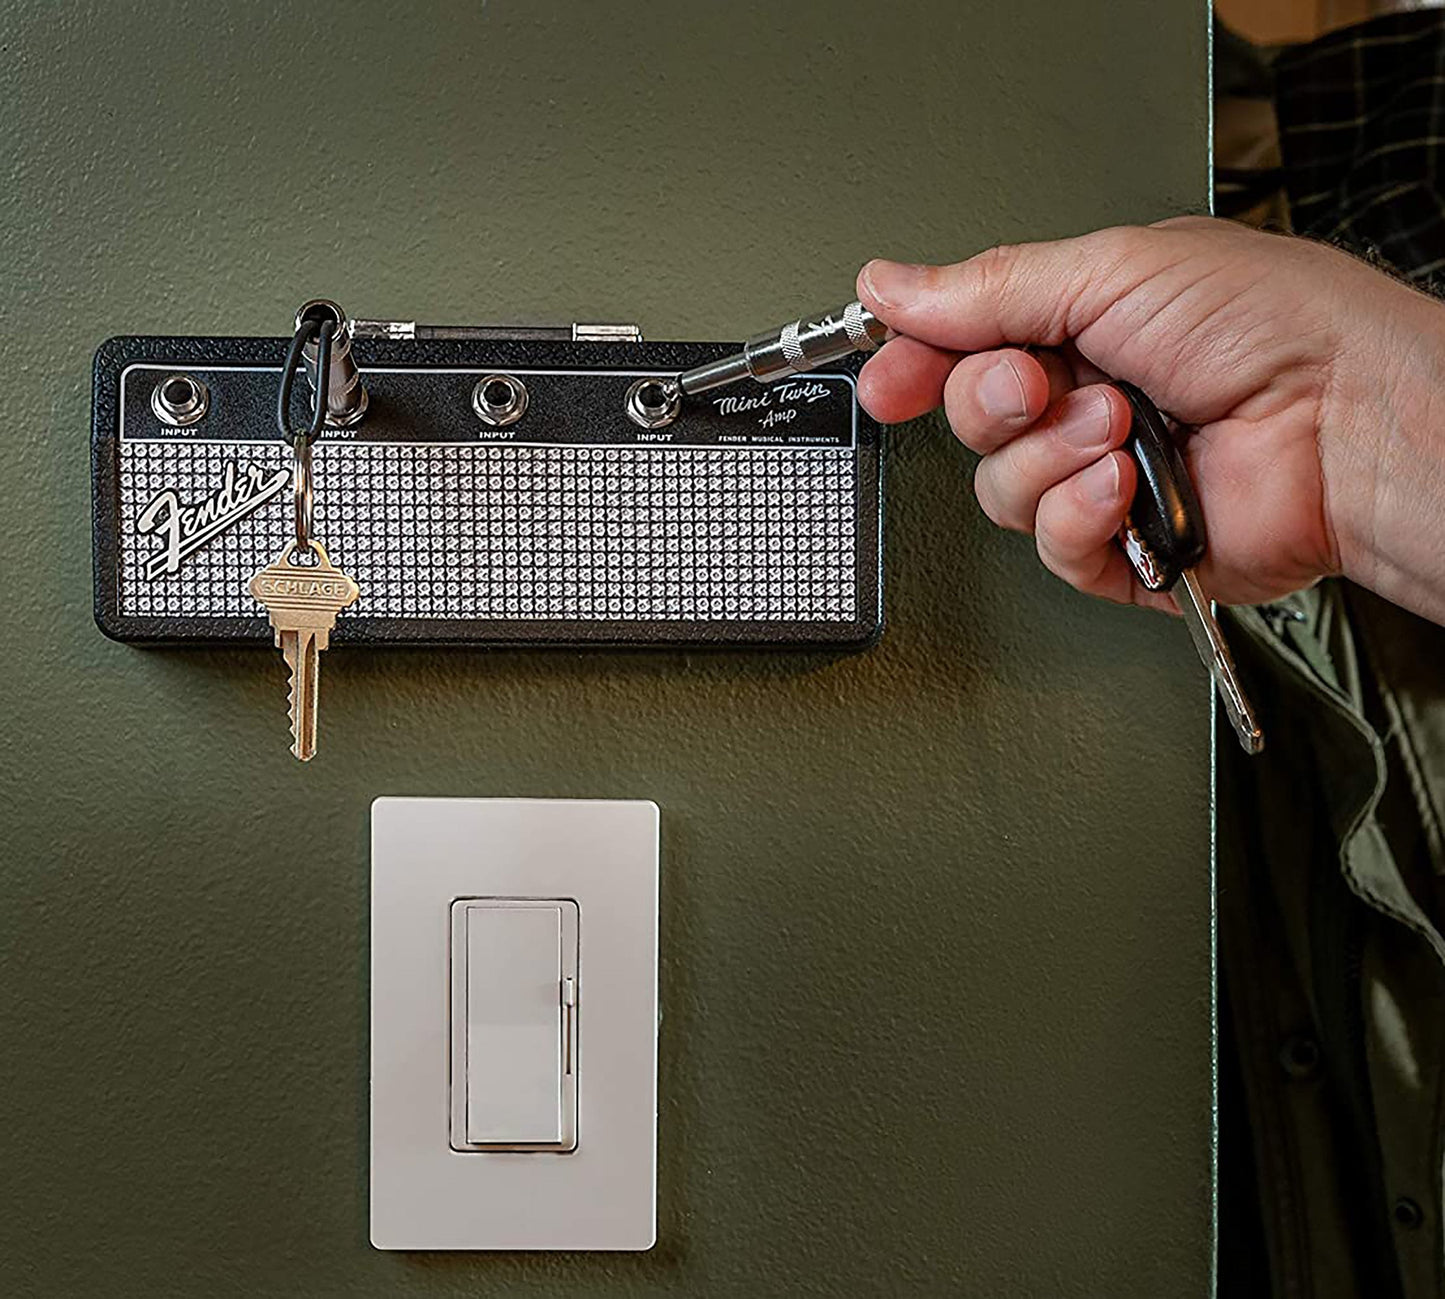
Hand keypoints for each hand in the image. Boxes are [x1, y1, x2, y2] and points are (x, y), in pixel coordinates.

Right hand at [856, 216, 1444, 624]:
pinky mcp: (1120, 548)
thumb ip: (989, 288)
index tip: (888, 374)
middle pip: (972, 418)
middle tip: (1041, 383)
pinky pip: (1049, 546)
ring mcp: (1101, 477)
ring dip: (1050, 456)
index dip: (915, 362)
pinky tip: (1123, 486)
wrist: (1346, 421)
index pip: (964, 347)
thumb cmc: (1272, 326)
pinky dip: (1078, 514)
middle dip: (994, 401)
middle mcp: (1086, 401)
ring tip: (1117, 428)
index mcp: (1083, 323)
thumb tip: (892, 284)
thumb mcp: (1112, 271)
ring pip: (1000, 489)